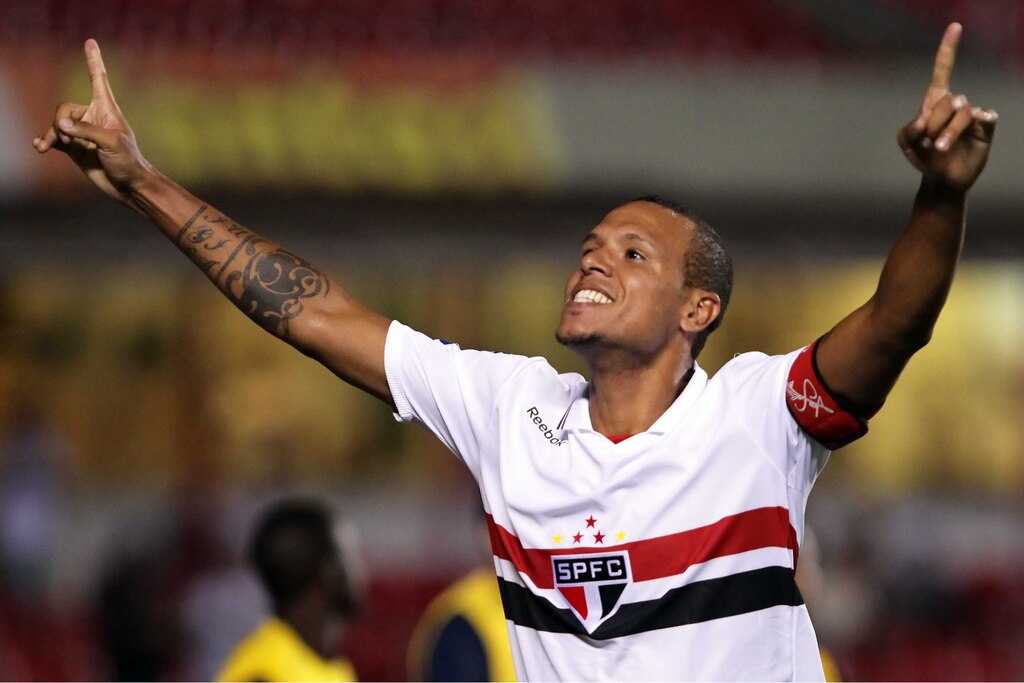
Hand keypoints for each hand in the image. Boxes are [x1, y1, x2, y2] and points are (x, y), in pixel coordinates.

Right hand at [32, 39, 151, 203]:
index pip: (98, 80)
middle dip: (60, 122)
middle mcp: (93, 118)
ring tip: (48, 146)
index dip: (94, 61)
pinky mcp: (75, 148)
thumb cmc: (129, 162)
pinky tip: (39, 147)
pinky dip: (45, 141)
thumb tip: (61, 125)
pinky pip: (54, 139)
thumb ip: (85, 131)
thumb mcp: (111, 143)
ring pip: (57, 125)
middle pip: (65, 108)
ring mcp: (82, 133)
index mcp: (107, 110)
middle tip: (68, 139)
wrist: (129, 187)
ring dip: (51, 135)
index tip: (90, 42)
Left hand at [897, 23, 996, 190]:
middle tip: (927, 140)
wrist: (942, 180)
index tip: (955, 26)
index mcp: (935, 102)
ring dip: (949, 131)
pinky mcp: (986, 127)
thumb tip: (922, 120)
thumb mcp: (907, 144)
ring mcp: (972, 115)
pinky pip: (986, 117)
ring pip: (964, 111)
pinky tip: (971, 135)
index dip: (948, 49)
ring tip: (939, 148)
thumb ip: (908, 130)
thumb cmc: (923, 157)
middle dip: (935, 121)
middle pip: (949, 99)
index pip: (943, 70)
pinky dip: (975, 125)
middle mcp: (955, 104)